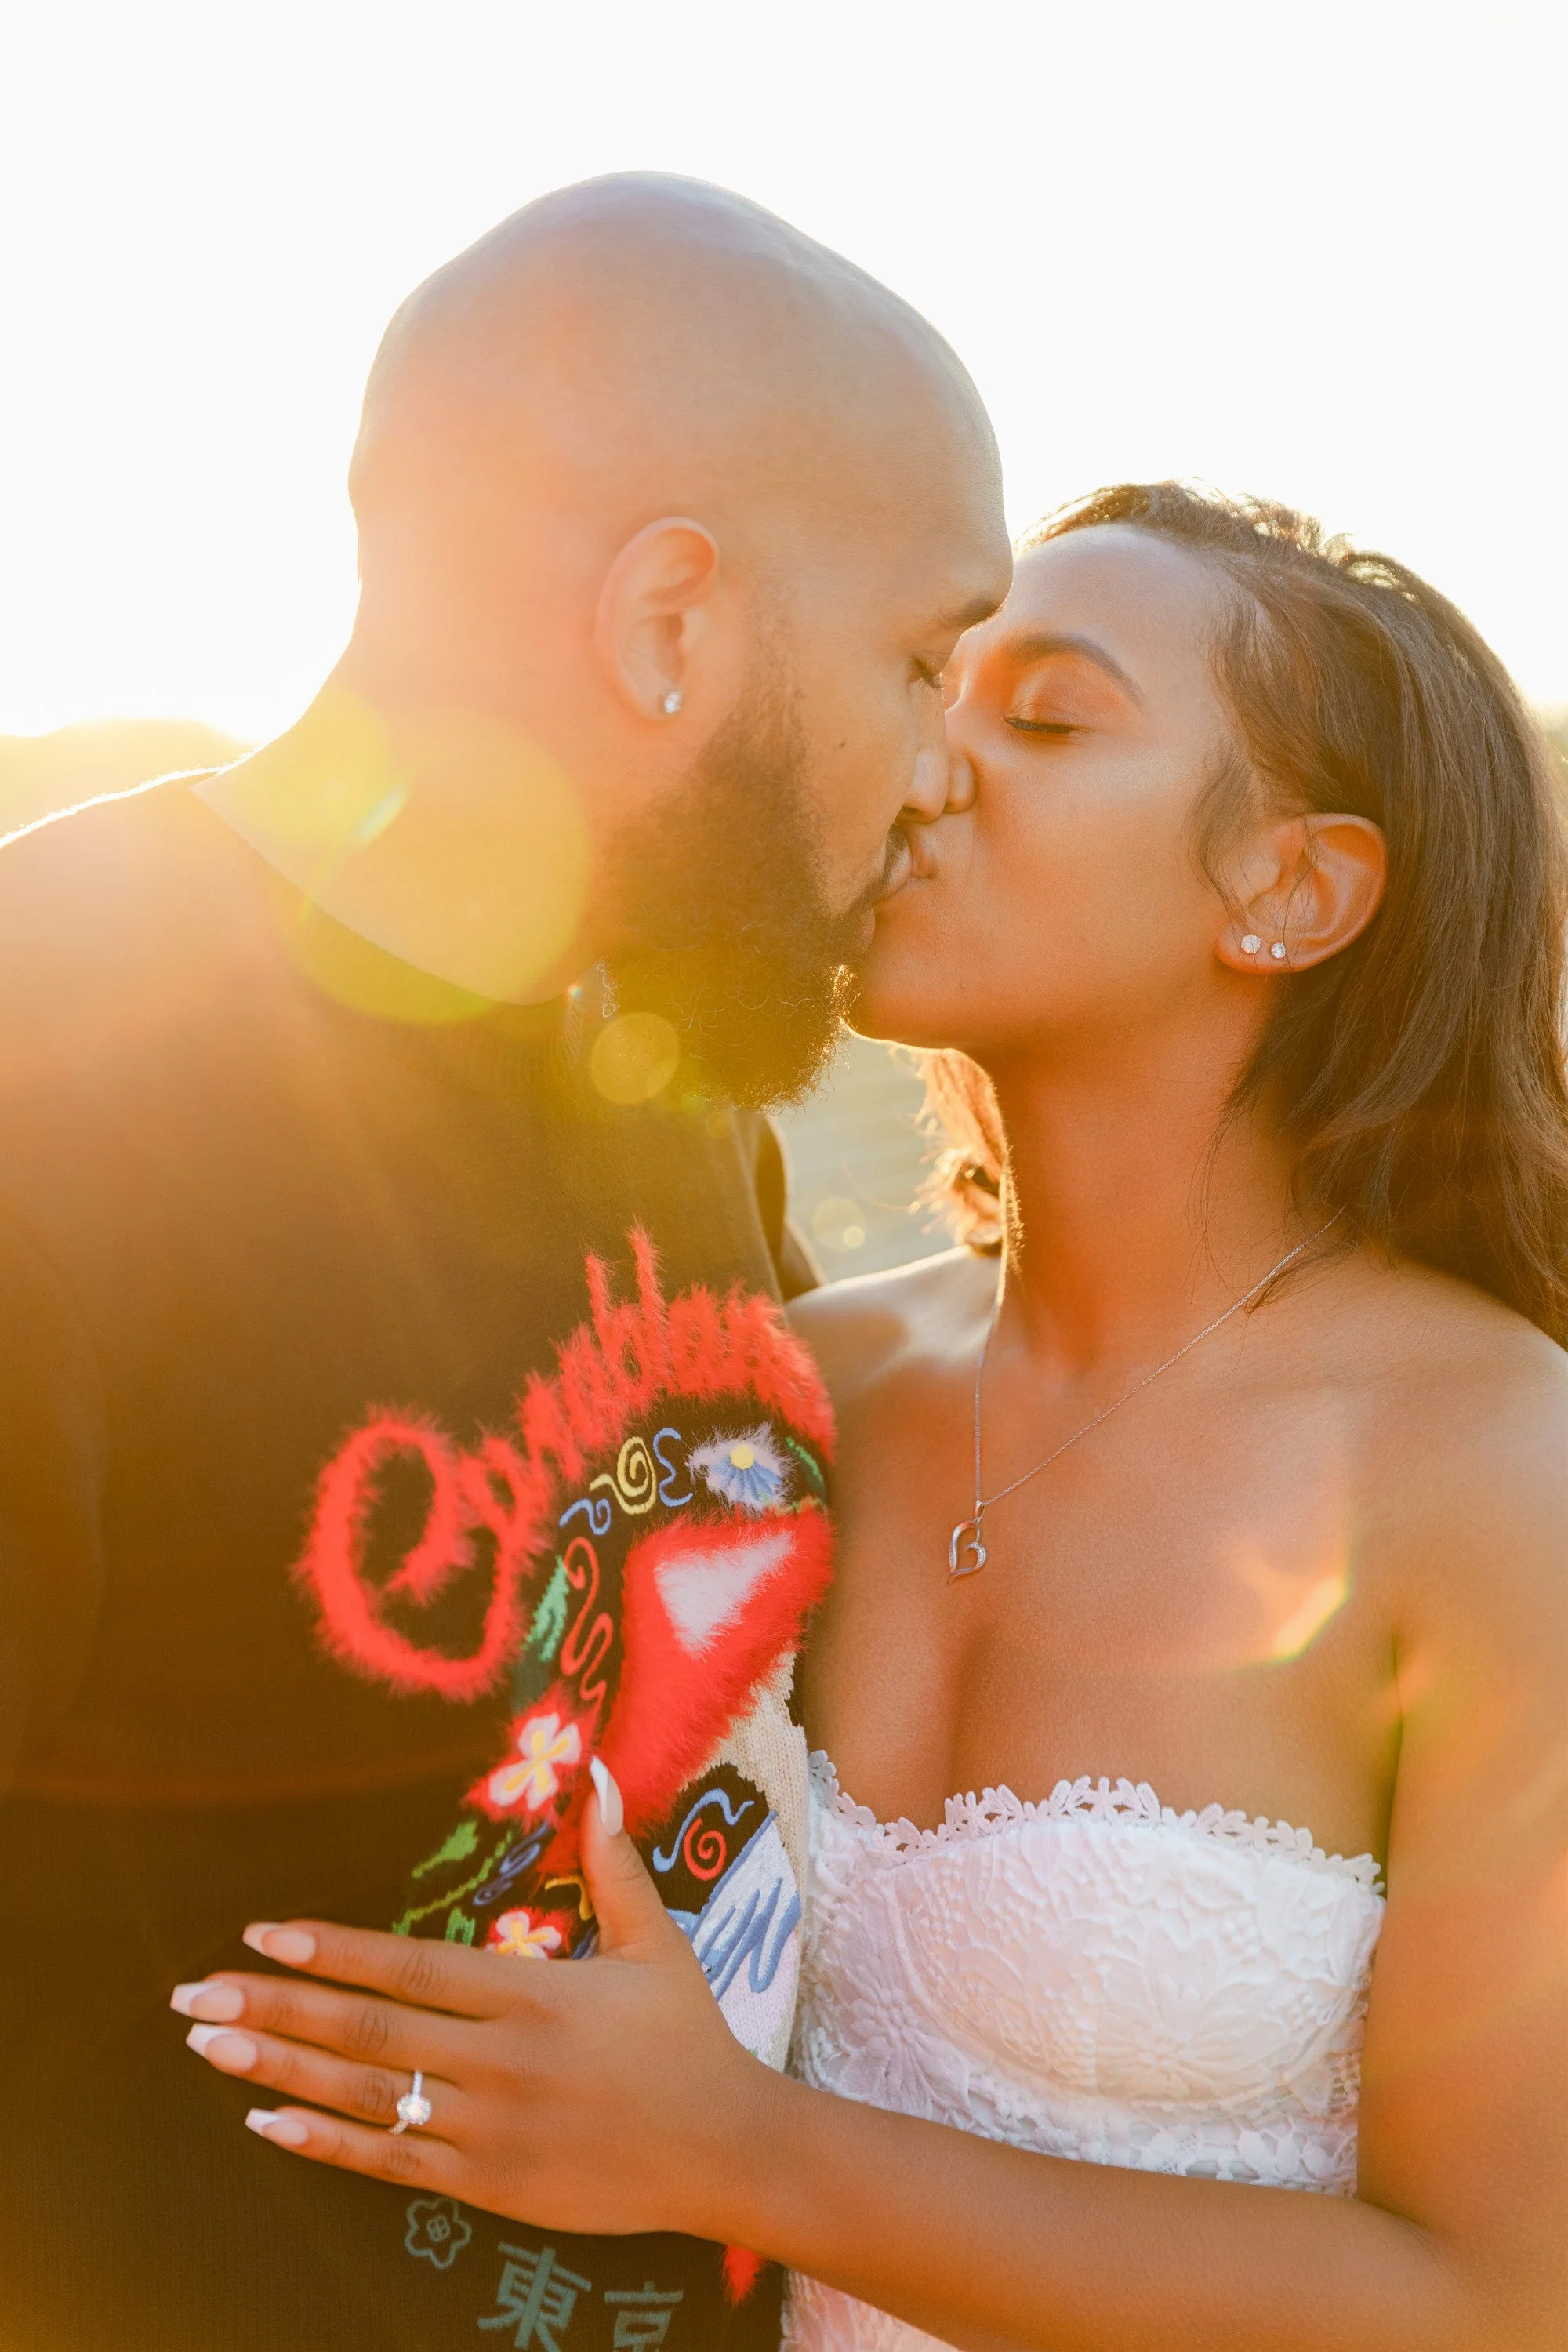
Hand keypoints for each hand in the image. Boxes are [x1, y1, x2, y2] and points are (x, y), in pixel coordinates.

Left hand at [169, 1763, 771, 2237]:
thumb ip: (614, 1862)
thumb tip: (603, 1774)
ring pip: (367, 2096)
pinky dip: (326, 2142)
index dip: (332, 1951)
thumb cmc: (687, 2038)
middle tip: (196, 1997)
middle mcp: (501, 2061)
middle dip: (275, 2011)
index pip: (410, 1966)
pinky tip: (268, 2122)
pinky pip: (392, 2162)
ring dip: (280, 2070)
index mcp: (533, 1993)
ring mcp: (490, 2129)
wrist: (726, 2150)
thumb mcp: (657, 1941)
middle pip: (368, 2031)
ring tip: (210, 2048)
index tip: (263, 1935)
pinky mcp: (490, 2185)